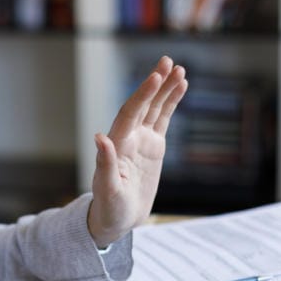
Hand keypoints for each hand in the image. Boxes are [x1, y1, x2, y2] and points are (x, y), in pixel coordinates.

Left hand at [88, 55, 187, 246]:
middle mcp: (127, 137)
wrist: (117, 218)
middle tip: (167, 61)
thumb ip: (104, 164)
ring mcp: (140, 139)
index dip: (142, 95)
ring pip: (154, 108)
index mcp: (117, 145)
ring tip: (179, 69)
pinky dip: (171, 102)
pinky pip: (162, 119)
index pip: (130, 113)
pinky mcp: (152, 145)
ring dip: (165, 88)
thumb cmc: (109, 208)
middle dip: (155, 84)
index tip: (155, 77)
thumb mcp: (107, 190)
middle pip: (142, 104)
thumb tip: (99, 137)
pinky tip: (181, 86)